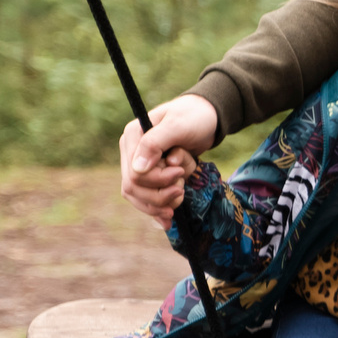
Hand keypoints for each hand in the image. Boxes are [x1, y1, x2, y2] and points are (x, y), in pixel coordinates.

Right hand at [119, 95, 220, 227]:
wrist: (207, 119)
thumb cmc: (194, 117)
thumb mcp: (178, 125)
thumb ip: (155, 143)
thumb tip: (138, 169)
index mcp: (132, 136)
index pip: (134, 173)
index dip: (157, 180)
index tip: (180, 172)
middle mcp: (130, 152)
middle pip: (133, 188)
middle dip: (160, 194)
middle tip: (182, 187)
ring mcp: (138, 165)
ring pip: (138, 197)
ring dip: (161, 203)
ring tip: (181, 194)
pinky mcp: (148, 176)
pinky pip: (145, 199)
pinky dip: (157, 210)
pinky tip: (168, 220)